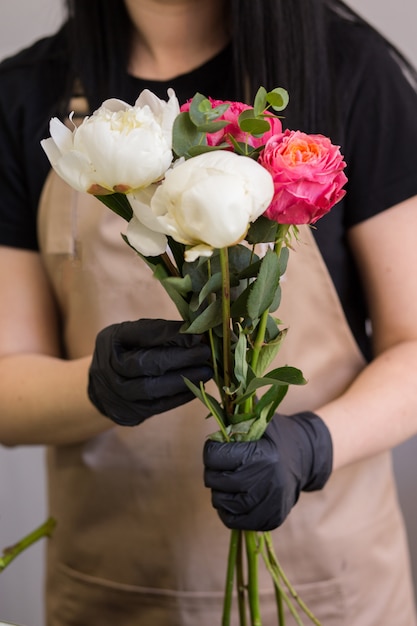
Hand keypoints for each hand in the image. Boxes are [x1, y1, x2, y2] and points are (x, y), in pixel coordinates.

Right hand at [88, 319, 211, 425]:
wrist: (103, 388)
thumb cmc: (128, 353)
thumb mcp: (135, 336)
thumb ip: (161, 333)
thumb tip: (197, 333)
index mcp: (113, 339)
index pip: (144, 334)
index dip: (172, 334)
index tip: (197, 334)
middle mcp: (111, 366)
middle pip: (147, 362)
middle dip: (180, 357)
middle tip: (205, 352)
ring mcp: (119, 392)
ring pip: (152, 388)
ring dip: (183, 379)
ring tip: (206, 371)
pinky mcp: (131, 411)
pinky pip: (159, 405)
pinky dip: (180, 396)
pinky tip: (197, 387)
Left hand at [203, 411, 332, 530]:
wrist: (307, 458)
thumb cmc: (277, 437)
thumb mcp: (260, 421)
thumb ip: (237, 419)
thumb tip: (216, 414)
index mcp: (262, 455)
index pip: (215, 456)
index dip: (212, 449)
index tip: (218, 446)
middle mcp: (266, 482)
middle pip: (215, 480)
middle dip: (214, 470)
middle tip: (223, 464)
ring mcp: (269, 504)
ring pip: (221, 503)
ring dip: (220, 491)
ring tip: (232, 479)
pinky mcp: (270, 519)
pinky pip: (233, 521)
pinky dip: (228, 510)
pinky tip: (237, 495)